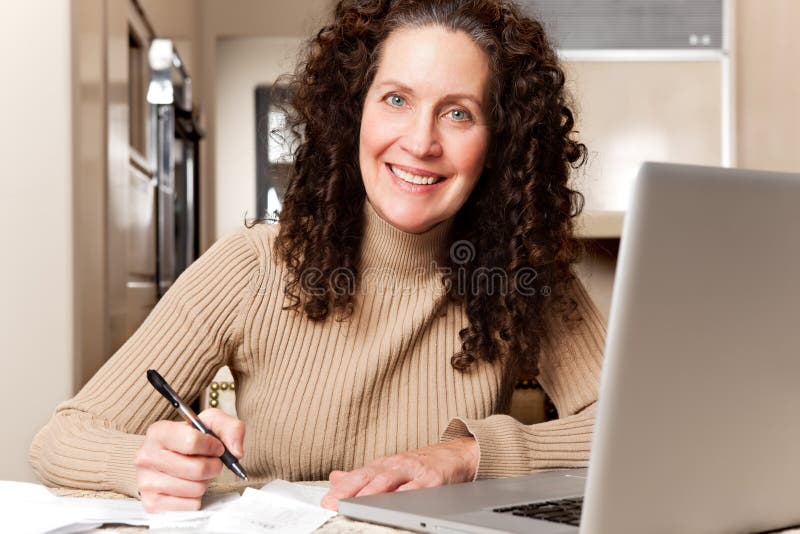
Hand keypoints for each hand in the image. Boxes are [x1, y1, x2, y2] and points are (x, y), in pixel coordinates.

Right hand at [134, 408, 244, 511]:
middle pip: (198, 469)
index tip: (218, 448)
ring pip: (196, 489)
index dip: (213, 446)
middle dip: (213, 466)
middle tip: (211, 462)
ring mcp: (146, 483)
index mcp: (158, 432)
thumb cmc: (191, 439)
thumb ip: (231, 428)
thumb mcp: (211, 422)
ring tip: (197, 473)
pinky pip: (191, 505)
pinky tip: (189, 486)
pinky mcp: (152, 504)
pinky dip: (197, 497)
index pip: (192, 441)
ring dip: (205, 482)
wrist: (170, 457)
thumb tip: (236, 451)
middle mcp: (146, 457)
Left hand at [321, 437, 478, 510]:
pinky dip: (406, 497)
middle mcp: (397, 465)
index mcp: (384, 465)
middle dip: (351, 491)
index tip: (327, 500)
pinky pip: (418, 490)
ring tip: (357, 504)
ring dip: (372, 493)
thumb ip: (363, 475)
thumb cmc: (422, 465)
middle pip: (370, 476)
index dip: (342, 488)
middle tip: (336, 503)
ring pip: (391, 481)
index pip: (359, 475)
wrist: (457, 455)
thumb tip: (335, 477)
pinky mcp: (434, 479)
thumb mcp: (390, 467)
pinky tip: (396, 505)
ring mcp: (415, 471)